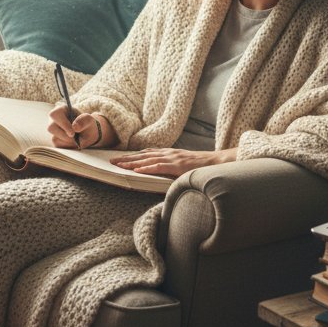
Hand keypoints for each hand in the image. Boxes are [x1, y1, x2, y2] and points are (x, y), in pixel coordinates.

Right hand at [47, 106, 114, 148]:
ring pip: (54, 138)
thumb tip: (75, 127)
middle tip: (75, 138)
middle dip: (64, 135)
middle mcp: (54, 120)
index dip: (63, 124)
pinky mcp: (55, 140)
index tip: (73, 132)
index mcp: (61, 110)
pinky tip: (73, 142)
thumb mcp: (89, 120)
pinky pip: (58, 145)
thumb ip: (83, 121)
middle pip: (51, 128)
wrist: (87, 135)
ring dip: (68, 141)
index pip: (55, 114)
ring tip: (77, 139)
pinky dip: (68, 146)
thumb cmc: (86, 124)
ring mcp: (53, 130)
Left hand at [110, 146, 236, 177]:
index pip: (145, 154)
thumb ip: (171, 167)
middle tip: (111, 161)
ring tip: (118, 165)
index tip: (119, 158)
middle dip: (125, 158)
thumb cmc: (200, 166)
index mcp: (168, 153)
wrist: (217, 162)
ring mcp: (171, 158)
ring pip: (146, 160)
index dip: (131, 156)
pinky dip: (146, 168)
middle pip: (142, 156)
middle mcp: (167, 153)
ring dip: (131, 163)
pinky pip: (158, 167)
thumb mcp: (182, 165)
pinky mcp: (176, 165)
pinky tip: (136, 170)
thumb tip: (160, 173)